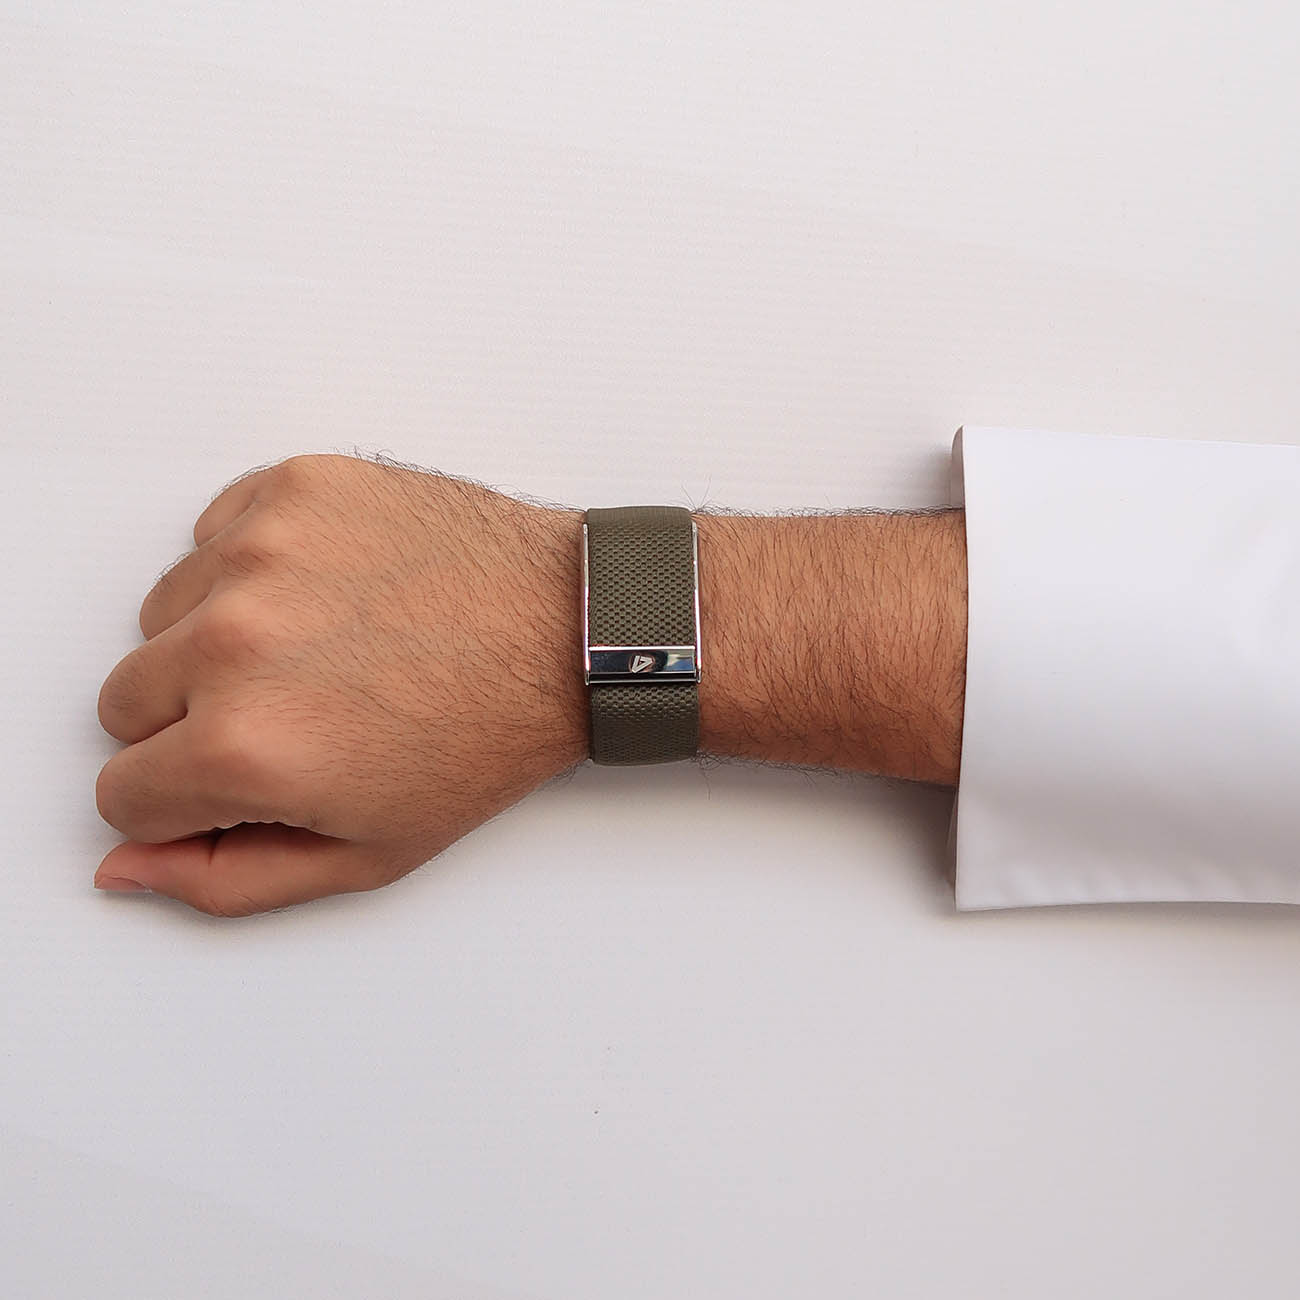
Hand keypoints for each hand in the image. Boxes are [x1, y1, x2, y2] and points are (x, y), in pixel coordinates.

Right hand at [95, 454, 587, 915]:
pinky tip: (329, 594)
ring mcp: (261, 551)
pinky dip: (252, 568)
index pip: (120, 793)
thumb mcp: (366, 853)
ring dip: (217, 640)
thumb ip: (227, 879)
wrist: (566, 631)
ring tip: (321, 651)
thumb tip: (123, 866)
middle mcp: (232, 641)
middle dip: (190, 723)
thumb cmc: (484, 739)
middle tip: (292, 716)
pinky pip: (212, 536)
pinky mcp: (292, 487)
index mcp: (243, 747)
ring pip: (161, 615)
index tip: (246, 779)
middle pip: (122, 701)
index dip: (184, 801)